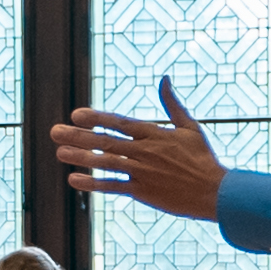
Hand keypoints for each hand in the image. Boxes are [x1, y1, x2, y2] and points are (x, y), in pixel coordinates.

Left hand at [55, 77, 229, 220]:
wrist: (215, 192)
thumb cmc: (203, 158)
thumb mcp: (190, 126)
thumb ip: (172, 103)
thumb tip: (164, 78)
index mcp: (154, 134)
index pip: (120, 123)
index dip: (97, 119)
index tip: (76, 114)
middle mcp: (145, 152)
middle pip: (106, 142)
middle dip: (79, 136)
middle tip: (55, 131)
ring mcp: (142, 172)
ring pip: (106, 163)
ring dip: (81, 158)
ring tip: (59, 152)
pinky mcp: (143, 192)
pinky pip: (113, 186)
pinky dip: (94, 183)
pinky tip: (74, 179)